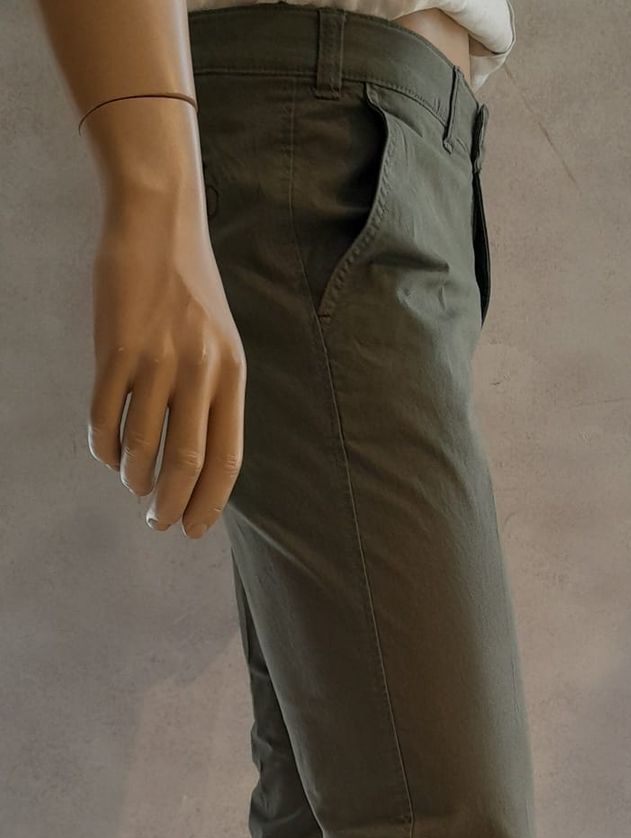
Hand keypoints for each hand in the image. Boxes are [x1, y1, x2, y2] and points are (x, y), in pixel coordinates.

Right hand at [88, 184, 245, 537]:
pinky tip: (105, 453)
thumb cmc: (188, 288)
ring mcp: (156, 359)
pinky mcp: (115, 347)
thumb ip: (212, 396)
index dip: (210, 501)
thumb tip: (197, 461)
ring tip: (132, 483)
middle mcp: (200, 370)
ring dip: (134, 477)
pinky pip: (105, 416)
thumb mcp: (219, 341)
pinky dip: (102, 447)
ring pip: (142, 446)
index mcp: (231, 374)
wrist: (158, 220)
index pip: (227, 457)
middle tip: (157, 522)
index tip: (195, 529)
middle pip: (186, 462)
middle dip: (170, 505)